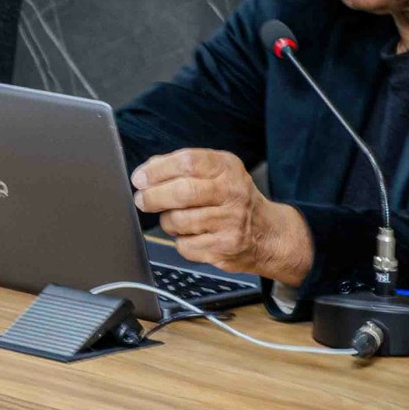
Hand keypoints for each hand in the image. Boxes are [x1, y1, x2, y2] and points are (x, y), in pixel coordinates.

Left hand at [131, 148, 313, 285]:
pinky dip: (180, 241)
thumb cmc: (232, 199)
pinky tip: (192, 235)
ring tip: (175, 218)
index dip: (157, 170)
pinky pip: (185, 245)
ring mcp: (232, 222)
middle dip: (153, 197)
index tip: (140, 178)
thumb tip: (147, 171)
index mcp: (227, 168)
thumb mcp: (216, 173)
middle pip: (183, 192)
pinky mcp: (226, 247)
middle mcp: (233, 192)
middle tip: (142, 200)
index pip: (188, 161)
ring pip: (179, 220)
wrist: (268, 234)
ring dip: (167, 221)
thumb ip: (181, 167)